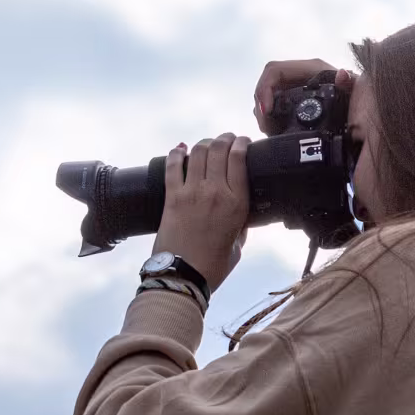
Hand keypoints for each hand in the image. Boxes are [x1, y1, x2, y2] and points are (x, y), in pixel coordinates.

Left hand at [151, 133, 250, 292]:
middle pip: (219, 149)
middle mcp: (216, 192)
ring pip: (199, 152)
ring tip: (208, 144)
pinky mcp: (172, 197)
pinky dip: (177, 153)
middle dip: (224, 138)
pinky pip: (174, 166)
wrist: (183, 276)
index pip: (240, 159)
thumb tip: (240, 216)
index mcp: (237, 203)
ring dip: (204, 143)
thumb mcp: (238, 244)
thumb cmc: (213, 266)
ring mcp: (192, 192)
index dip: (241, 143)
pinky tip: (180, 149)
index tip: (242, 142)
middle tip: (226, 139)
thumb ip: (241, 226)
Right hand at [253, 59, 355, 134]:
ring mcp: (294, 89)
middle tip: (266, 128)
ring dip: (264, 114)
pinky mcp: (293, 102)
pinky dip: (270, 120)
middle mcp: (299, 76)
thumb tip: (341, 74)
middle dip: (261, 106)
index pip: (274, 70)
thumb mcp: (357, 92)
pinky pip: (273, 108)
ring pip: (267, 97)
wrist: (364, 113)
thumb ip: (351, 84)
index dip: (264, 88)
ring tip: (270, 131)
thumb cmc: (361, 99)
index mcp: (310, 68)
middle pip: (266, 85)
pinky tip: (275, 132)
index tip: (266, 110)